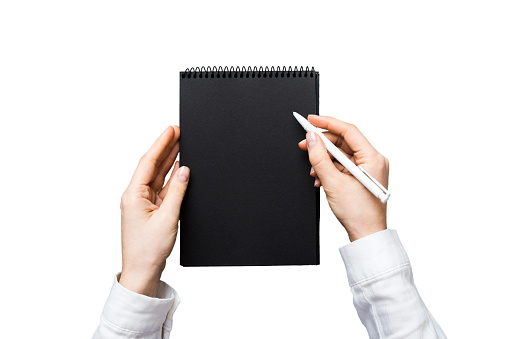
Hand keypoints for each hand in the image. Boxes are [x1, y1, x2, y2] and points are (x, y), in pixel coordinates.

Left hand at [118, 125, 189, 296]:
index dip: (160, 144)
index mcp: (133, 195)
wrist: (142, 271)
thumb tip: (184, 171)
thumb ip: (177, 192)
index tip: (171, 130)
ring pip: (158, 176)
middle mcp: (136, 195)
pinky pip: (162, 188)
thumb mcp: (167, 217)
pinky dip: (171, 178)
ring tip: (180, 143)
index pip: (149, 162)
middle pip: (152, 165)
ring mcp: (143, 203)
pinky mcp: (151, 210)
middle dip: (165, 148)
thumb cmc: (148, 249)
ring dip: (169, 160)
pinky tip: (178, 168)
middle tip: (177, 131)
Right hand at [298, 115, 388, 241]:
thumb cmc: (359, 214)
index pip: (349, 131)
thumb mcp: (333, 183)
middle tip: (305, 144)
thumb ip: (320, 158)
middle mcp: (373, 161)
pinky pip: (343, 165)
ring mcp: (368, 169)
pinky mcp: (362, 177)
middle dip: (323, 144)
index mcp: (373, 159)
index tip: (312, 119)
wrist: (366, 235)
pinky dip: (330, 169)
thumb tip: (312, 139)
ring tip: (314, 170)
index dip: (328, 122)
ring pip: (341, 154)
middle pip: (344, 142)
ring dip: (324, 160)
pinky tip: (320, 177)